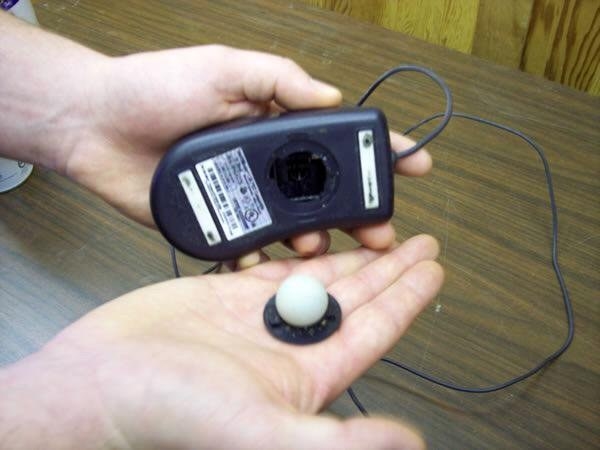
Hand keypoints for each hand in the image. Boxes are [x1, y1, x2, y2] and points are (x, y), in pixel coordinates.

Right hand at [0, 235, 441, 448]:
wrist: (99, 387)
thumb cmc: (169, 416)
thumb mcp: (262, 429)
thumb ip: (336, 440)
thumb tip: (407, 445)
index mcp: (307, 375)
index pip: (375, 328)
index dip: (407, 297)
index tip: (432, 269)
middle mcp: (288, 344)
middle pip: (356, 296)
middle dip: (390, 267)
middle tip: (419, 240)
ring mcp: (257, 317)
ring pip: (319, 276)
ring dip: (351, 253)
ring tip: (377, 227)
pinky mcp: (226, 293)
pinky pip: (274, 264)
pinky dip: (298, 247)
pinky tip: (316, 233)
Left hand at [62, 45, 431, 263]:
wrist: (93, 125)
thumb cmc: (152, 89)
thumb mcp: (221, 68)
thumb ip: (278, 79)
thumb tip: (330, 96)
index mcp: (273, 123)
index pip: (336, 140)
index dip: (376, 153)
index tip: (413, 165)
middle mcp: (265, 164)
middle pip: (325, 194)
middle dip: (359, 214)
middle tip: (381, 233)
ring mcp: (242, 197)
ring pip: (294, 227)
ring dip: (315, 243)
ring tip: (317, 251)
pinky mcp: (216, 224)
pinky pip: (250, 248)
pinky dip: (264, 263)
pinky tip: (271, 269)